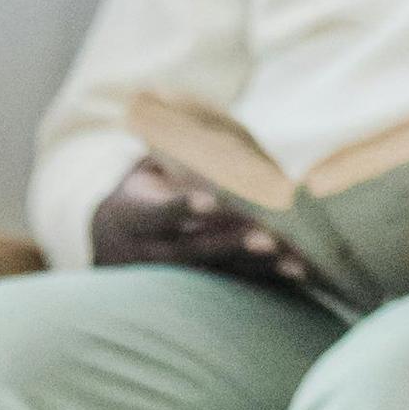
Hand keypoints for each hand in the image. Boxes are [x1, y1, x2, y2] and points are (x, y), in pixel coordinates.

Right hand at [86, 157, 324, 300]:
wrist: (110, 243)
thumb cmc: (138, 193)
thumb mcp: (142, 171)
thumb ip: (171, 156)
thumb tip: (204, 123)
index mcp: (132, 215)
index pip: (155, 213)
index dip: (181, 207)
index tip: (209, 200)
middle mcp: (150, 251)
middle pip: (192, 252)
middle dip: (230, 244)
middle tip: (268, 239)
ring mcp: (171, 275)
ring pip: (216, 273)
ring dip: (256, 268)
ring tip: (293, 263)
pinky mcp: (195, 286)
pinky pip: (232, 285)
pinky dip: (265, 280)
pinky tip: (298, 274)